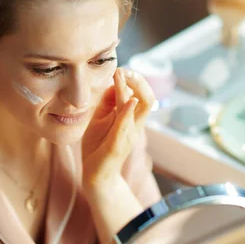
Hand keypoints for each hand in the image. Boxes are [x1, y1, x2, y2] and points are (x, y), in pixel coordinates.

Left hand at [82, 68, 154, 188]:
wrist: (96, 175)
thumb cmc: (98, 146)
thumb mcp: (100, 118)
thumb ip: (107, 102)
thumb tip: (113, 81)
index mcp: (130, 118)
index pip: (141, 93)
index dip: (133, 78)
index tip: (121, 68)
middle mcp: (134, 125)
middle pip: (148, 98)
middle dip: (139, 80)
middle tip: (125, 70)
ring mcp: (128, 135)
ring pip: (142, 108)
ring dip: (134, 89)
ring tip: (123, 76)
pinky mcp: (118, 145)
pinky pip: (126, 127)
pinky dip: (128, 112)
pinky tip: (128, 100)